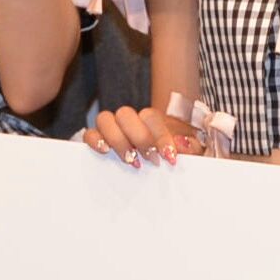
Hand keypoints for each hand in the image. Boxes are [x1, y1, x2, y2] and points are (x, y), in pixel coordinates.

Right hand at [83, 105, 202, 167]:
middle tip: (151, 160)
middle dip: (139, 137)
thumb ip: (190, 147)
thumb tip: (182, 143)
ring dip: (117, 139)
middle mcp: (129, 121)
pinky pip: (89, 133)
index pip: (151, 117)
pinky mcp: (97, 141)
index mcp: (150, 121)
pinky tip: (105, 152)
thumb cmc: (172, 158)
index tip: (170, 157)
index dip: (160, 136)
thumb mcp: (188, 153)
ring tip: (131, 160)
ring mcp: (111, 129)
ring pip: (105, 119)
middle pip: (126, 114)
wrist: (160, 165)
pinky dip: (94, 140)